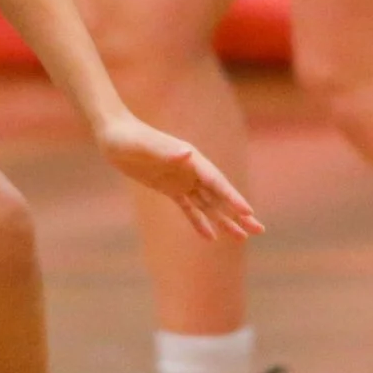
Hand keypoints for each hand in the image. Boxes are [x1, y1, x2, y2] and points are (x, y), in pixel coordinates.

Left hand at [96, 113, 264, 243]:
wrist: (114, 134)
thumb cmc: (128, 137)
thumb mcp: (144, 145)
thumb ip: (165, 151)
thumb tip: (187, 153)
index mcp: (191, 159)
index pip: (216, 182)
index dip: (232, 197)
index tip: (248, 212)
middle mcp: (191, 170)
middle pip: (220, 196)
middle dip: (238, 213)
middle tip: (259, 230)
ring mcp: (182, 180)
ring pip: (209, 205)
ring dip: (225, 221)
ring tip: (242, 238)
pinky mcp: (169, 188)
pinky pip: (189, 208)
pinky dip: (200, 222)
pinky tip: (211, 238)